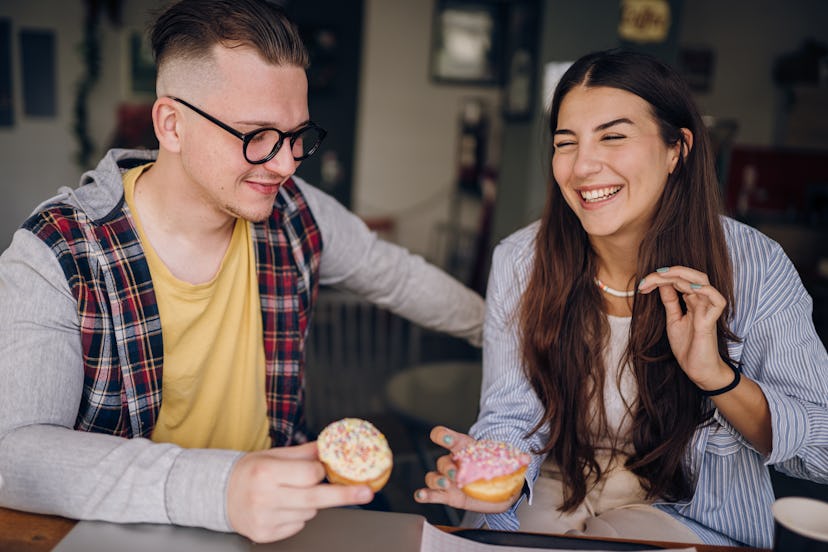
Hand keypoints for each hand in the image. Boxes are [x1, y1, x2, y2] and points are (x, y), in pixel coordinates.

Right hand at [226, 442, 373, 542]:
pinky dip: (299, 515)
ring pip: (309, 512)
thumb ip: (305, 452)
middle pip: (315, 498)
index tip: (320, 470)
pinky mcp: (264, 534)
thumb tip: (332, 445)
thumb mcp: (274, 455)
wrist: (220, 494)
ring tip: (290, 493)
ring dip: (311, 502)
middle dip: (344, 495)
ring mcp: (264, 518)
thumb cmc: (251, 471)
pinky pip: (298, 525)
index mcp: (266, 472)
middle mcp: (264, 497)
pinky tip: (283, 506)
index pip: (308, 475)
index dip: (319, 472)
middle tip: (366, 492)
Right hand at [414, 426, 520, 513]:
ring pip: (433, 476)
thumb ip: (516, 459)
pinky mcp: (448, 495)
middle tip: (456, 473)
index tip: (445, 437)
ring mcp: (449, 480)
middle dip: (447, 466)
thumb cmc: (499, 470)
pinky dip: (425, 494)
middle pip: (442, 460)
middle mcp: (454, 463)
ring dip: (435, 479)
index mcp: (466, 449)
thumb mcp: (509, 462)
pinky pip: (432, 493)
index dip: (445, 436)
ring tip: (444, 484)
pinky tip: (422, 495)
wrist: (499, 488)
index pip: (450, 437)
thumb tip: (527, 457)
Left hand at [638, 265, 732, 389]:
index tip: (642, 285)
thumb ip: (670, 301)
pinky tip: (688, 288)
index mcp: (692, 301)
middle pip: (691, 275)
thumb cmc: (688, 346)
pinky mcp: (711, 321)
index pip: (679, 279)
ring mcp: (707, 310)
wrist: (697, 369)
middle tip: (648, 279)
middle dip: (669, 272)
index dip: (660, 278)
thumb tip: (661, 283)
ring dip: (681, 275)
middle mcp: (701, 301)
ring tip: (662, 277)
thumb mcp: (673, 319)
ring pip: (702, 281)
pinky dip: (704, 290)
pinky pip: (716, 300)